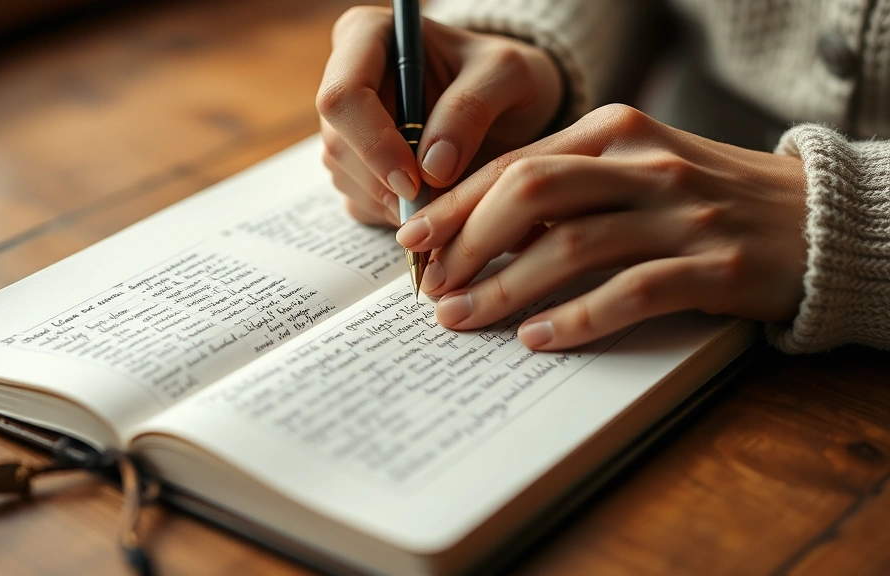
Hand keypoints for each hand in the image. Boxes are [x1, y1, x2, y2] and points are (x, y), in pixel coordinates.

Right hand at [316, 6, 563, 226]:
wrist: (511, 108)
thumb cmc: (505, 77)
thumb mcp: (507, 75)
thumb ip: (472, 108)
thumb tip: (431, 167)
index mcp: (368, 35)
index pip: (342, 96)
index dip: (373, 143)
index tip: (417, 179)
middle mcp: (346, 79)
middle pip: (338, 144)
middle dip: (387, 182)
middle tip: (438, 200)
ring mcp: (346, 128)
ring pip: (345, 178)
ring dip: (394, 201)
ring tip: (446, 193)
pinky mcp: (354, 167)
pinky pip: (359, 203)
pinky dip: (396, 214)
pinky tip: (433, 200)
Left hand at [396, 104, 808, 349]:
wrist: (817, 219)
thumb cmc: (707, 197)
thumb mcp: (636, 169)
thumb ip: (569, 187)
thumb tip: (480, 230)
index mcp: (617, 131)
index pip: (517, 164)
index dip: (457, 205)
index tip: (414, 240)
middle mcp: (645, 164)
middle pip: (532, 193)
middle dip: (469, 243)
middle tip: (433, 288)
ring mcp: (682, 214)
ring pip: (572, 245)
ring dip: (507, 288)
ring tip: (464, 319)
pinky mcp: (716, 266)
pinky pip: (631, 292)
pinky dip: (577, 318)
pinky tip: (538, 339)